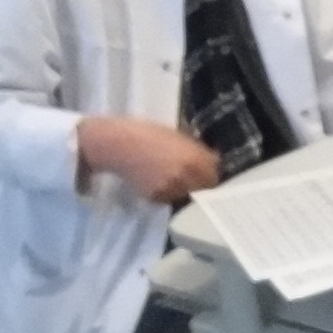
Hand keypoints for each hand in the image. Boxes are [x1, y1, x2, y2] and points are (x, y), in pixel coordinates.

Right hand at [78, 116, 221, 204]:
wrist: (117, 144)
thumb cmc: (147, 133)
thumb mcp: (177, 136)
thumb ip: (196, 151)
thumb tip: (213, 161)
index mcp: (194, 159)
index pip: (215, 175)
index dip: (210, 172)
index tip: (206, 170)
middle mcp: (186, 177)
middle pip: (204, 188)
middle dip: (200, 182)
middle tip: (190, 175)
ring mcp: (171, 189)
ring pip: (187, 194)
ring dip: (184, 189)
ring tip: (171, 177)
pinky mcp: (156, 198)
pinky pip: (169, 198)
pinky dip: (167, 193)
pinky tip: (158, 181)